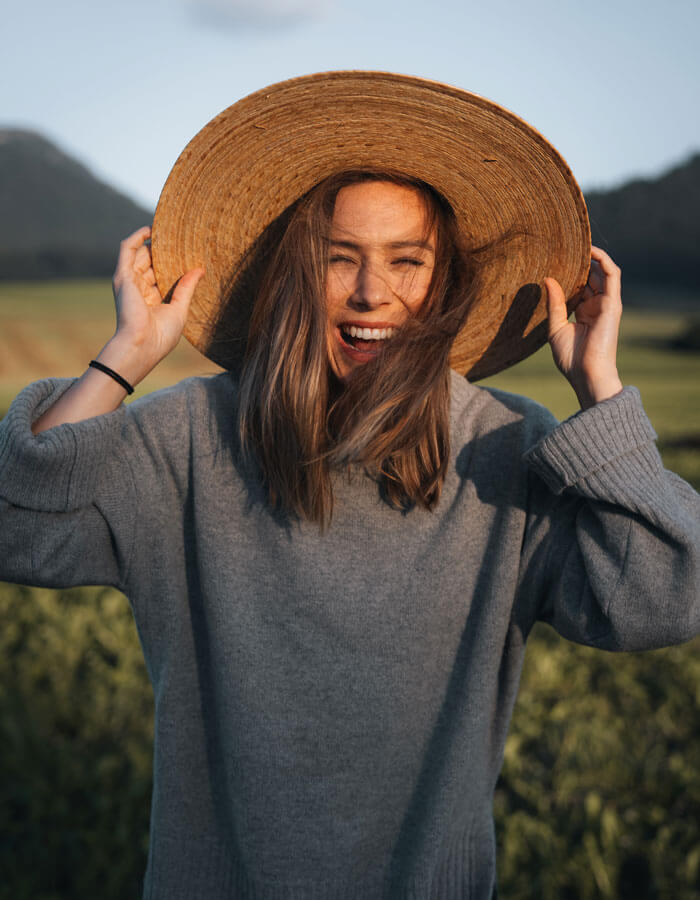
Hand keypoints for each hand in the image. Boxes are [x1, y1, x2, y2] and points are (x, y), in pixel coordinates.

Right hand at [108, 225, 204, 384]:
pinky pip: (126, 249)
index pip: (160, 275)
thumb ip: (187, 288)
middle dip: (163, 249)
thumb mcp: (180, 309)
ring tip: (169, 227)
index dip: (171, 262)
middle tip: (181, 236)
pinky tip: (150, 228)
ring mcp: (129, 282)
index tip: (186, 250)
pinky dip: (137, 237)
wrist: (142, 346)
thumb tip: (200, 270)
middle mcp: (138, 289)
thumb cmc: (161, 336)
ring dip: (152, 241)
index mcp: (151, 300)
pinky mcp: (123, 276)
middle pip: (151, 262)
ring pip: (140, 254)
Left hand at [545, 246, 623, 409]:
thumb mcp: (555, 327)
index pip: (580, 285)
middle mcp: (597, 306)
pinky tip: (591, 250)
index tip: (556, 258)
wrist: (586, 374)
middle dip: (580, 261)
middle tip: (563, 245)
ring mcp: (606, 304)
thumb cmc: (571, 358)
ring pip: (602, 272)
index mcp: (584, 312)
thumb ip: (554, 303)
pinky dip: (603, 260)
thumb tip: (548, 279)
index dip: (570, 271)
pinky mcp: (613, 303)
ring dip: (592, 256)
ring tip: (577, 241)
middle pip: (591, 276)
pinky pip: (612, 275)